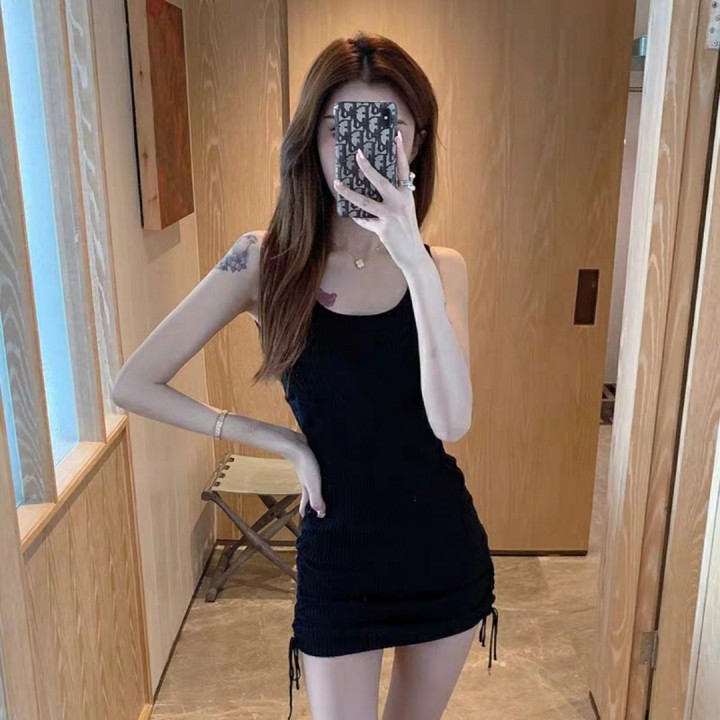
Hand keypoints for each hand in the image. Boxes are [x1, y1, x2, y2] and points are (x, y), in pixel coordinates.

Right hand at [287, 432, 326, 518]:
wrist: (296, 444)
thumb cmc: (305, 464)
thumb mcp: (312, 484)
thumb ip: (316, 498)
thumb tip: (321, 513)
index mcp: (307, 489)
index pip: (307, 504)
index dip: (309, 513)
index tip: (316, 520)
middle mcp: (307, 482)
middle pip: (311, 495)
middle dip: (316, 502)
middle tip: (324, 508)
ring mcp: (309, 472)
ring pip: (315, 484)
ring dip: (320, 489)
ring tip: (329, 492)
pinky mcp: (312, 462)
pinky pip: (319, 472)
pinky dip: (322, 475)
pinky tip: (328, 472)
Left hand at [333, 131, 426, 272]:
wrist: (413, 254)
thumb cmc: (407, 230)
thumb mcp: (406, 210)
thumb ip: (396, 197)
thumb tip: (377, 186)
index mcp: (407, 194)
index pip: (403, 169)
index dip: (400, 152)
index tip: (396, 135)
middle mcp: (400, 202)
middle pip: (381, 180)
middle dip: (367, 167)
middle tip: (357, 154)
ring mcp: (391, 215)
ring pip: (365, 201)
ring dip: (349, 192)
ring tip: (337, 183)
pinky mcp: (383, 228)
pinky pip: (365, 220)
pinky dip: (359, 218)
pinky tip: (352, 215)